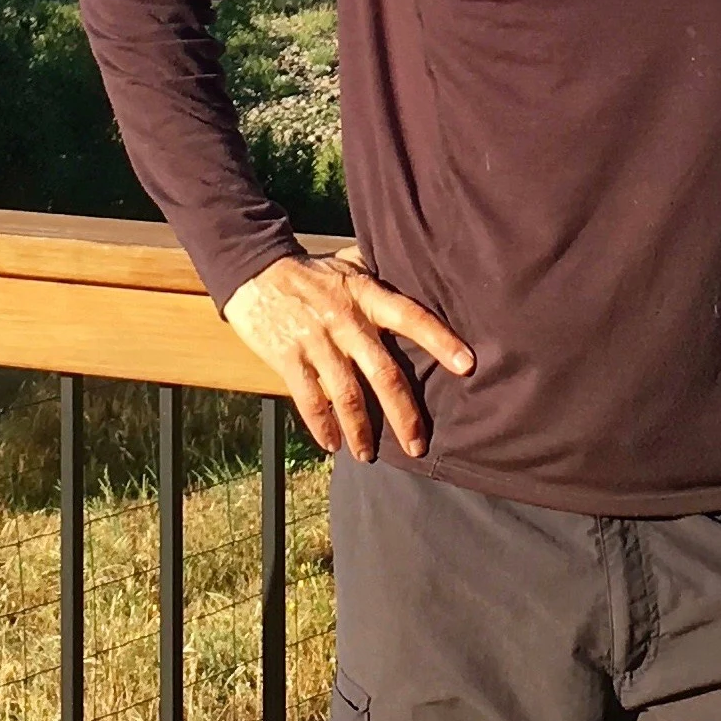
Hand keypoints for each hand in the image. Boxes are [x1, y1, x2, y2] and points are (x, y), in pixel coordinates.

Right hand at [224, 247, 473, 460]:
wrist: (253, 270)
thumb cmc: (311, 271)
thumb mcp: (352, 266)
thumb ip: (381, 284)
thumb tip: (422, 280)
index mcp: (367, 296)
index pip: (412, 318)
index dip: (441, 340)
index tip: (467, 365)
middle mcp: (347, 321)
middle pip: (384, 373)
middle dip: (403, 414)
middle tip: (417, 445)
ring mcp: (317, 341)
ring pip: (347, 395)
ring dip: (360, 430)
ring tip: (369, 454)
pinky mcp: (287, 358)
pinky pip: (310, 399)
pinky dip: (322, 425)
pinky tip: (333, 444)